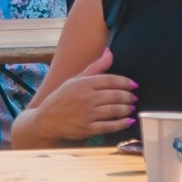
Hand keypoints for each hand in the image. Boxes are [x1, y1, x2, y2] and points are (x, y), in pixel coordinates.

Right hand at [22, 50, 136, 142]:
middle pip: (114, 95)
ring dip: (127, 109)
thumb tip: (109, 52)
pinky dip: (122, 124)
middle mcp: (85, 98)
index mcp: (83, 83)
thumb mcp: (75, 80)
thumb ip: (95, 67)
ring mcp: (86, 114)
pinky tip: (129, 121)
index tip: (134, 85)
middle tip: (134, 98)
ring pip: (114, 110)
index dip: (125, 82)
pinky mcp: (87, 129)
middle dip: (128, 96)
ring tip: (132, 108)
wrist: (46, 120)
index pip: (110, 80)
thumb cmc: (62, 98)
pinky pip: (109, 126)